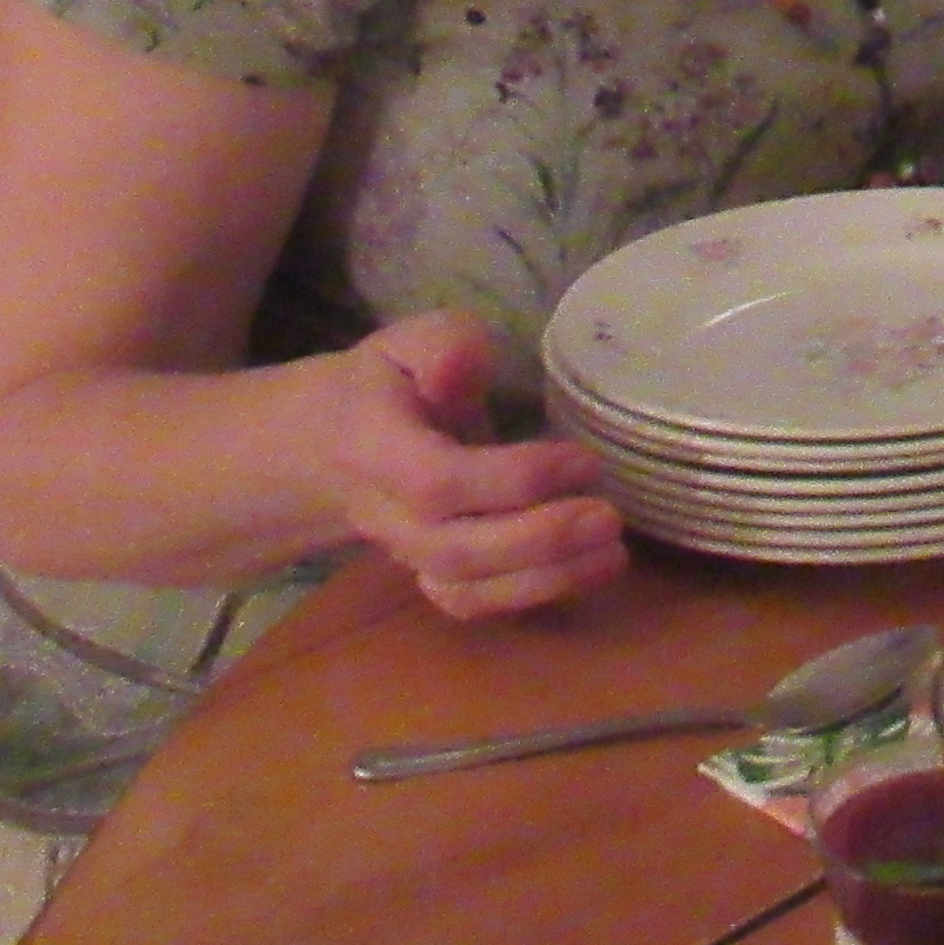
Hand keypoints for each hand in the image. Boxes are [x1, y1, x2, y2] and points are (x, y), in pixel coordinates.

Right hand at [321, 313, 623, 620]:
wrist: (330, 442)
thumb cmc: (389, 382)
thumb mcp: (411, 341)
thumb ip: (443, 346)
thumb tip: (462, 371)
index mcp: (375, 449)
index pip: (438, 481)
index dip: (514, 479)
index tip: (584, 460)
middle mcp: (384, 515)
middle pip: (454, 549)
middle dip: (539, 540)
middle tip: (610, 518)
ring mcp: (403, 553)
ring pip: (464, 589)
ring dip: (545, 579)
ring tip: (613, 554)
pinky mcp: (428, 573)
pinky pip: (471, 603)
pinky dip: (531, 595)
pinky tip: (587, 569)